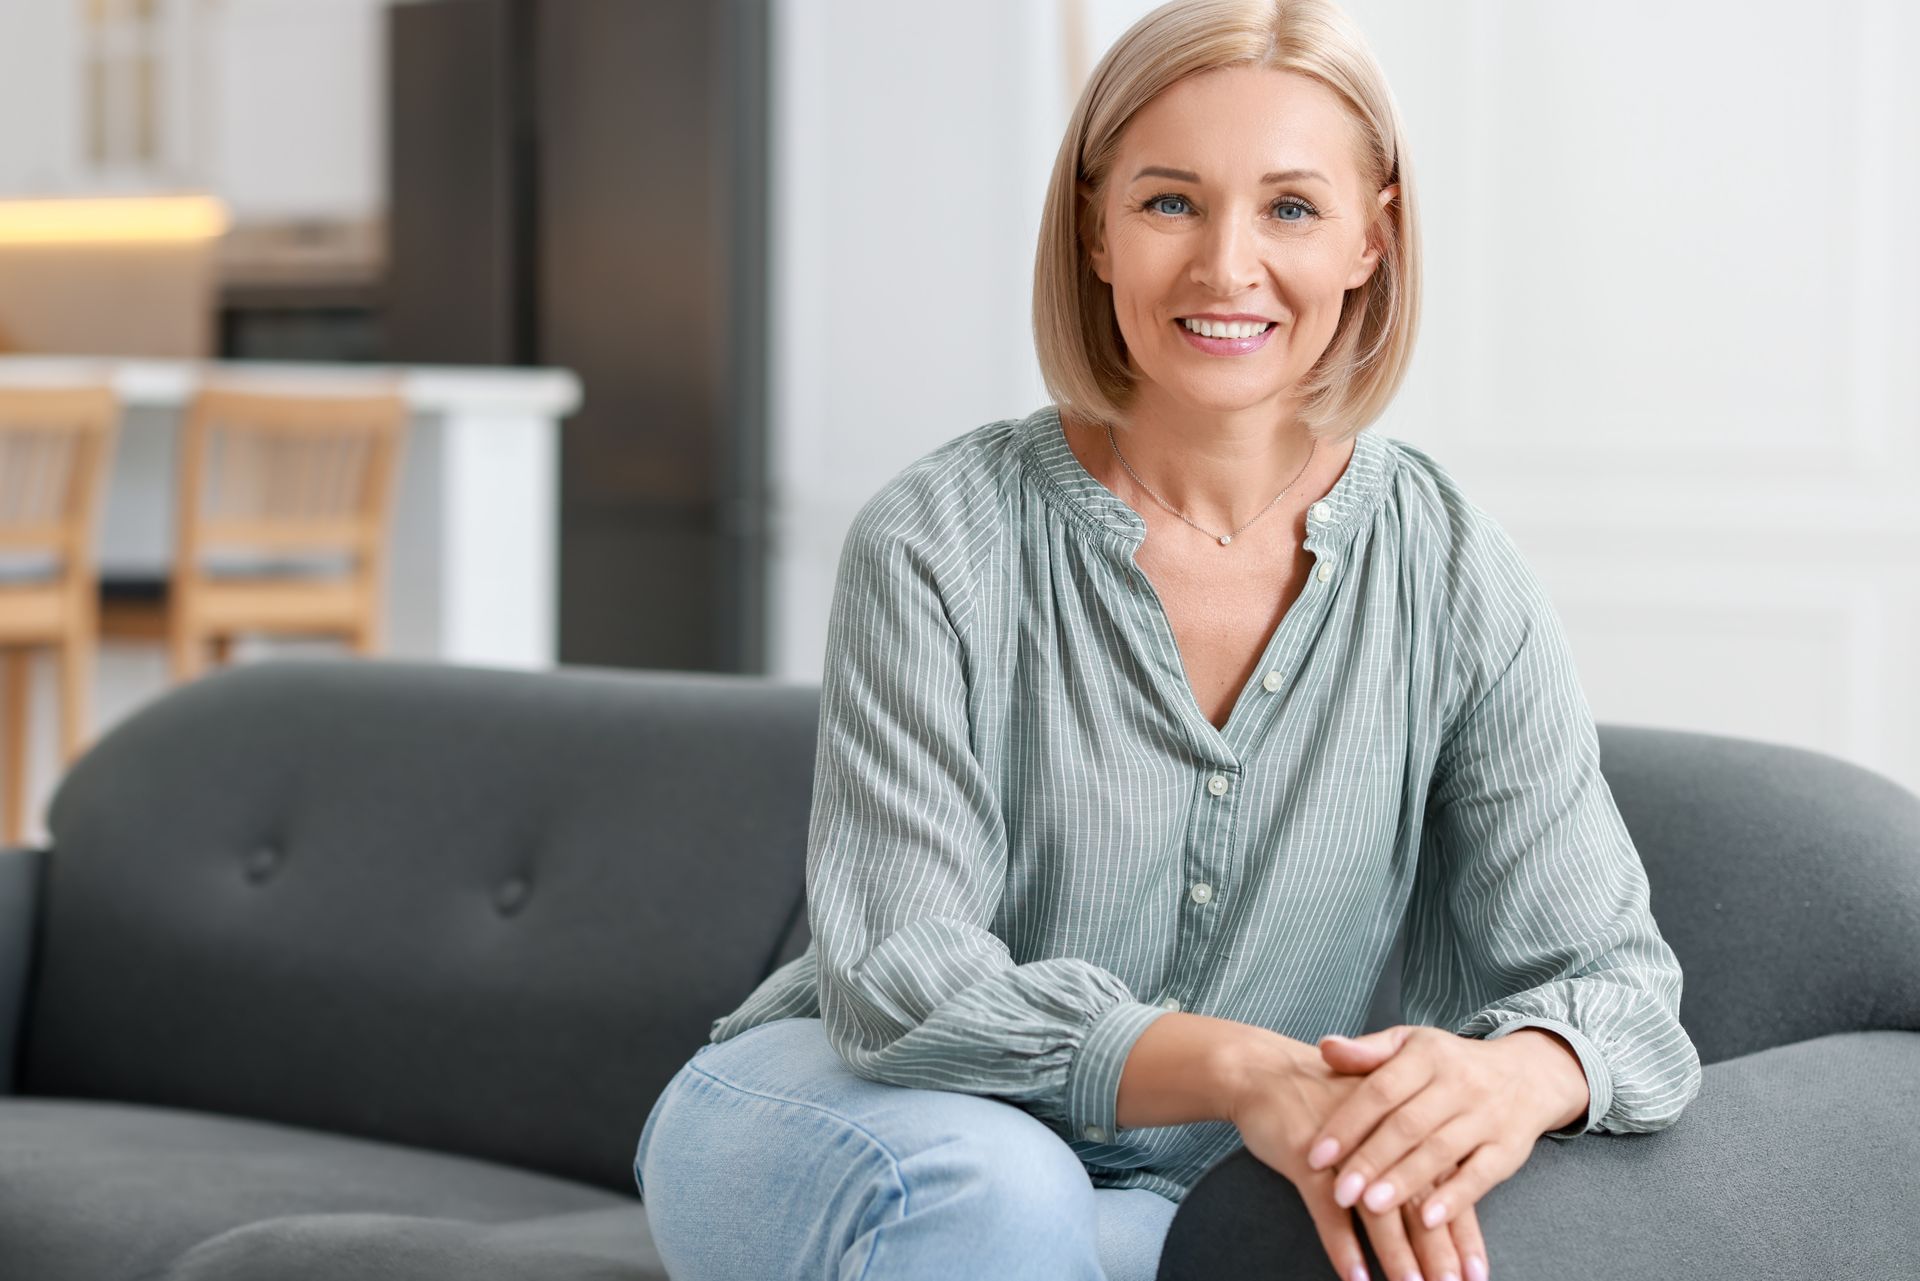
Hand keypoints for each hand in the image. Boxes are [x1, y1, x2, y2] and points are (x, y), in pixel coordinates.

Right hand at [1227, 1035, 1491, 1280]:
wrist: (1267, 1071)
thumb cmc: (1326, 1100)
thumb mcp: (1378, 1119)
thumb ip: (1412, 1156)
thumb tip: (1444, 1210)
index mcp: (1406, 1130)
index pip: (1444, 1188)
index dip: (1463, 1234)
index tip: (1477, 1274)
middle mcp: (1382, 1141)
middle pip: (1418, 1204)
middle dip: (1438, 1252)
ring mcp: (1344, 1152)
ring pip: (1377, 1211)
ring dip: (1397, 1255)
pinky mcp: (1307, 1159)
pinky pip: (1327, 1210)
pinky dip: (1342, 1245)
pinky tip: (1356, 1276)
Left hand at [1305, 1025, 1588, 1259]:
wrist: (1527, 1075)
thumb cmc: (1449, 1064)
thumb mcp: (1409, 1045)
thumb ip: (1366, 1052)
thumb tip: (1325, 1047)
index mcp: (1426, 1055)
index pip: (1381, 1090)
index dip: (1348, 1123)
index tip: (1316, 1155)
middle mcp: (1458, 1084)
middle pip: (1408, 1125)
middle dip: (1371, 1160)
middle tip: (1339, 1192)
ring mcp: (1486, 1117)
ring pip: (1441, 1152)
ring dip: (1405, 1181)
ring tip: (1371, 1207)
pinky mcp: (1509, 1149)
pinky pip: (1481, 1175)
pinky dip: (1455, 1199)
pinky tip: (1428, 1220)